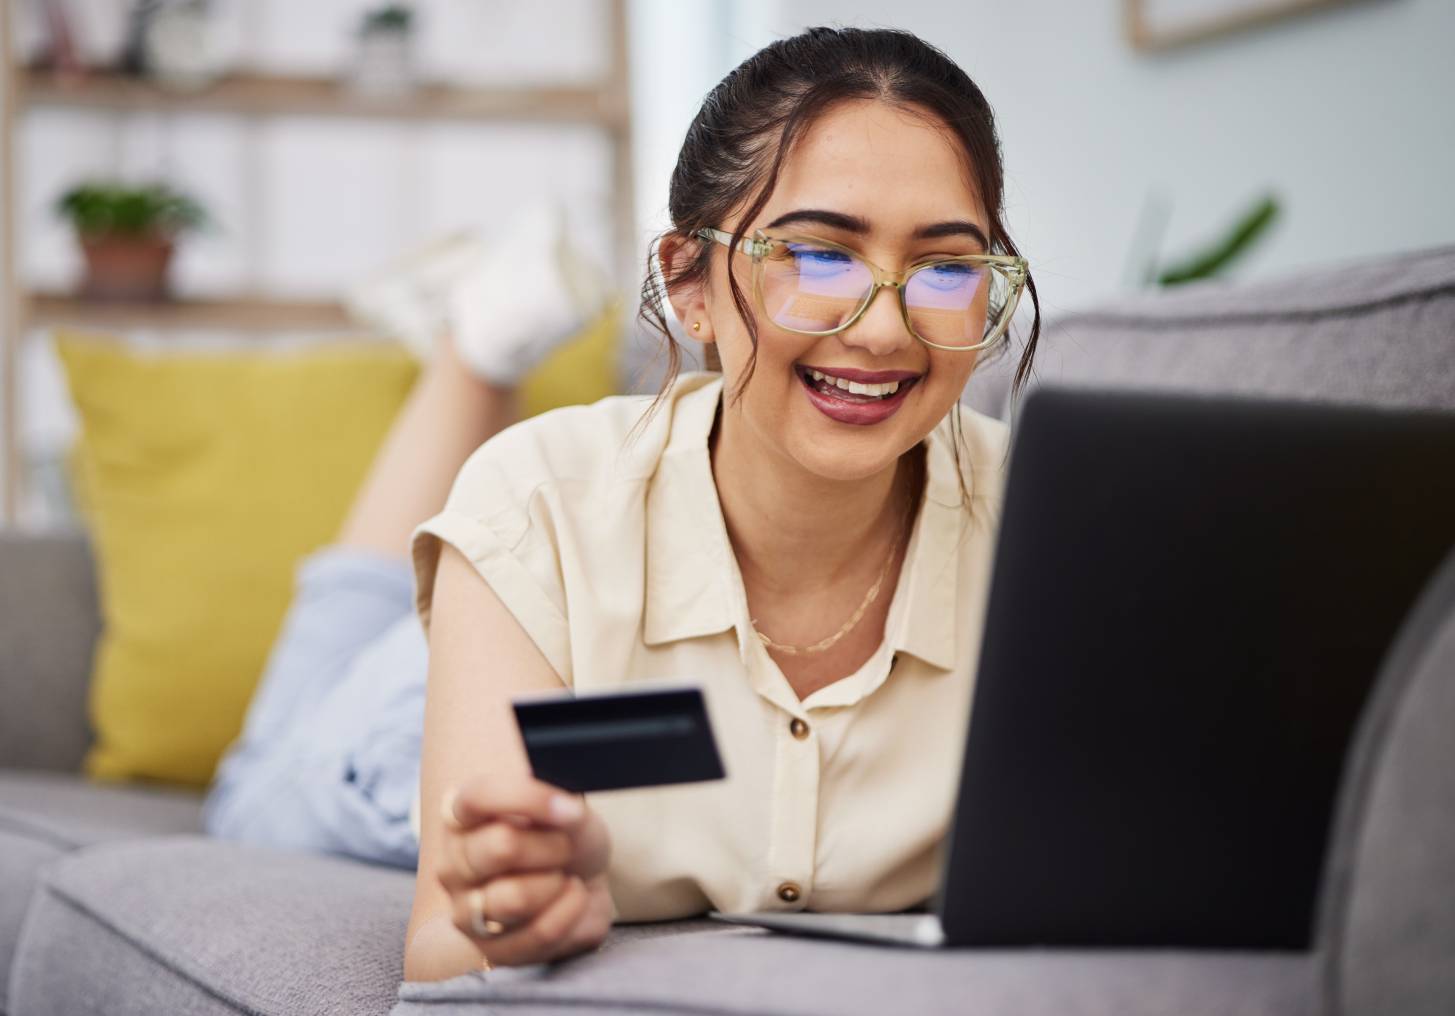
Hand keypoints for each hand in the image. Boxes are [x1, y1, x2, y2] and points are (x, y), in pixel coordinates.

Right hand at [435, 774, 613, 967]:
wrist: (581, 880)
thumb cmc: (564, 836)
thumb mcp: (566, 808)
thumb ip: (559, 802)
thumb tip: (565, 811)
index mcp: (461, 816)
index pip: (478, 797)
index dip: (528, 798)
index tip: (570, 808)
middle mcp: (453, 865)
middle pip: (502, 846)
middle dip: (553, 845)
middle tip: (564, 847)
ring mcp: (466, 912)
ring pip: (516, 897)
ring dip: (558, 883)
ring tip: (564, 877)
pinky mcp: (493, 951)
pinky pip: (540, 934)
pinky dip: (572, 912)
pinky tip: (573, 899)